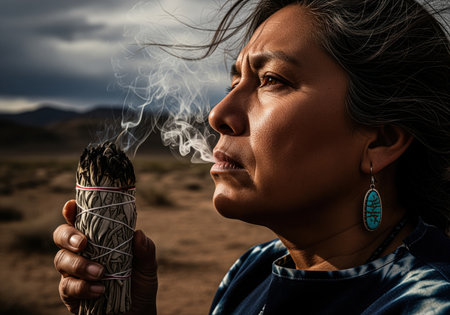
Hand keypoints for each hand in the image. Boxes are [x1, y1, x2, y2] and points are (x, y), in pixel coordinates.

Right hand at [53, 200, 157, 314]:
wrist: (136, 314)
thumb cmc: (140, 284)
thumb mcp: (148, 266)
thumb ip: (145, 250)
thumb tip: (138, 234)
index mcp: (98, 239)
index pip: (81, 220)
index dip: (72, 211)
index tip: (72, 206)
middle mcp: (81, 252)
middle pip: (61, 235)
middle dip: (68, 236)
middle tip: (83, 243)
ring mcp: (73, 272)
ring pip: (61, 260)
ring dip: (79, 265)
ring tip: (100, 273)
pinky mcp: (70, 294)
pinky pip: (67, 286)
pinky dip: (82, 287)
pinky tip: (99, 290)